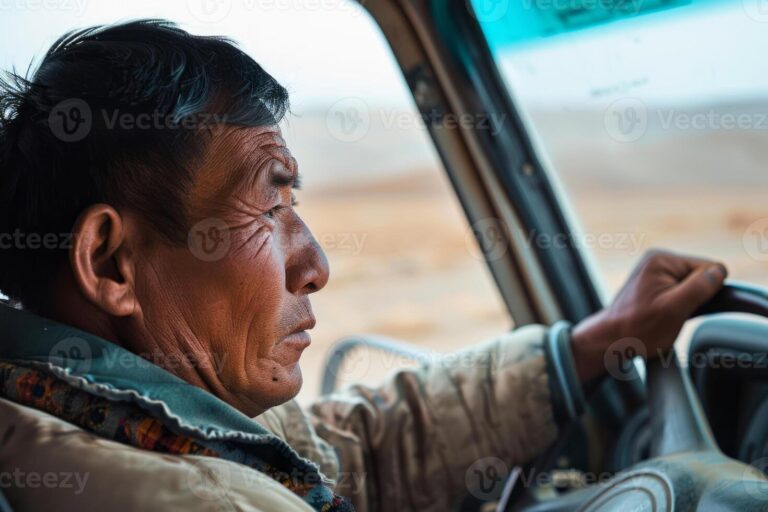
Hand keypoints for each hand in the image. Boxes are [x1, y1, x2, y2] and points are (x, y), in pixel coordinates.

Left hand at [570, 249, 727, 381]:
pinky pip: (680, 293)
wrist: (610, 340)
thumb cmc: (638, 328)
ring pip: (692, 288)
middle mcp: (657, 260)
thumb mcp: (674, 309)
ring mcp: (654, 272)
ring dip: (685, 304)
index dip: (705, 292)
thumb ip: (699, 287)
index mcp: (662, 259)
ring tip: (664, 316)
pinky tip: (662, 315)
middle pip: (700, 277)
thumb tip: (719, 271)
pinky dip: (677, 306)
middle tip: (672, 315)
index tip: (683, 307)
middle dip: (694, 298)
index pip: (709, 268)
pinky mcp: (654, 284)